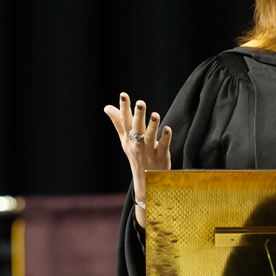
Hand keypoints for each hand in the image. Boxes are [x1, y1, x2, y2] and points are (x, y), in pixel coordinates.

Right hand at [104, 92, 171, 225]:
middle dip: (138, 116)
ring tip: (155, 115)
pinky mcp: (161, 157)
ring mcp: (149, 151)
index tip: (123, 95)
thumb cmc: (136, 155)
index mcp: (128, 138)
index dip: (124, 108)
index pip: (125, 121)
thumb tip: (107, 107)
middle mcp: (137, 144)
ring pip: (150, 137)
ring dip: (152, 126)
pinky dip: (165, 138)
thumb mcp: (125, 140)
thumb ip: (118, 122)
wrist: (146, 180)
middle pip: (137, 128)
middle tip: (140, 103)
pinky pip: (163, 147)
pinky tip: (168, 129)